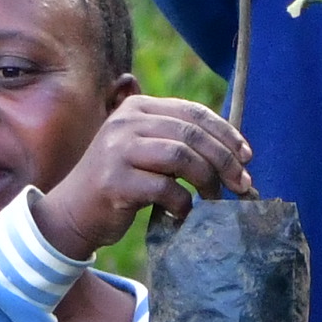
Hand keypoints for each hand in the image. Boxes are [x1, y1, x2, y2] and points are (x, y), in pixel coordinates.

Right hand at [32, 93, 245, 262]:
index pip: (193, 113)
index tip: (247, 157)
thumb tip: (238, 152)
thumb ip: (179, 142)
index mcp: (137, 107)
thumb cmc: (121, 183)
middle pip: (191, 135)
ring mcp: (117, 150)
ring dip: (208, 181)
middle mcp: (126, 122)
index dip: (226, 134)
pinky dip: (183, 204)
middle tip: (242, 184)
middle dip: (225, 160)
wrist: (73, 212)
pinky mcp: (114, 181)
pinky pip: (165, 189)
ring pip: (182, 157)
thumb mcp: (147, 151)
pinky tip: (184, 214)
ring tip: (215, 199)